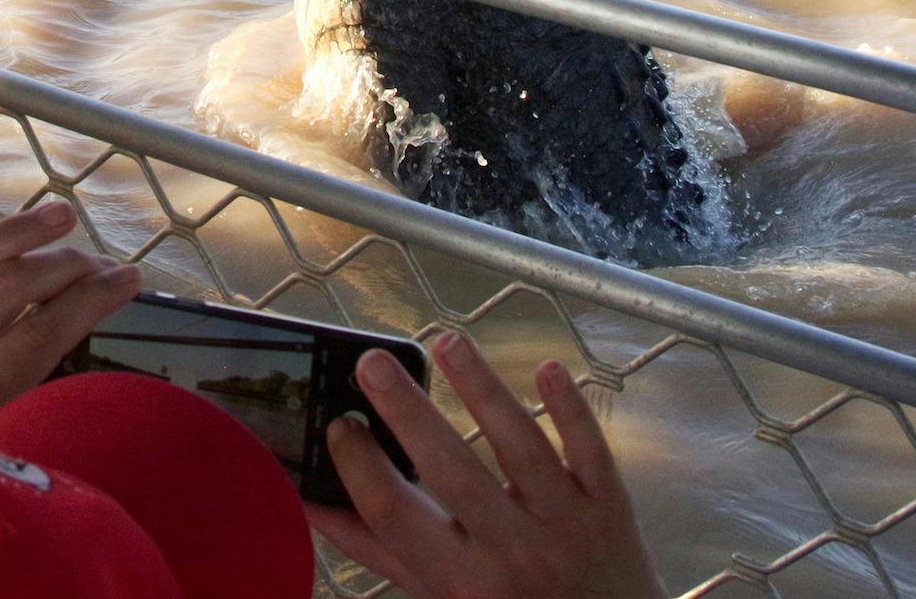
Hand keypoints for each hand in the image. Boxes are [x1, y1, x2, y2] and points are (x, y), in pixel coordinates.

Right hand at [309, 332, 661, 598]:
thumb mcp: (436, 591)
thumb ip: (373, 544)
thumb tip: (305, 498)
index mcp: (459, 581)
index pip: (395, 514)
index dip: (359, 466)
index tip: (338, 423)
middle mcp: (513, 556)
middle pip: (452, 471)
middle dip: (408, 413)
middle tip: (372, 363)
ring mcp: (567, 528)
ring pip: (522, 448)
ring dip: (483, 389)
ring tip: (446, 341)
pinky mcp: (610, 507)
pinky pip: (592, 453)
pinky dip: (573, 410)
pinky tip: (547, 367)